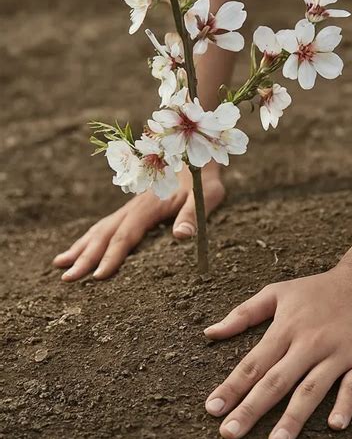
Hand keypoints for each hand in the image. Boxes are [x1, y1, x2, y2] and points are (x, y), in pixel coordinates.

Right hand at [53, 164, 223, 280]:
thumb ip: (192, 215)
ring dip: (80, 247)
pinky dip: (90, 238)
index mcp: (149, 207)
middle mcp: (134, 207)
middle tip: (67, 279)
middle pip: (105, 235)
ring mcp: (131, 207)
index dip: (112, 256)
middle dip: (85, 258)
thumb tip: (180, 236)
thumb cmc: (203, 183)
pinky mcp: (133, 208)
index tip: (97, 277)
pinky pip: (106, 224)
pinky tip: (82, 247)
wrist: (195, 159)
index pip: (126, 236)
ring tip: (59, 264)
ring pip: (100, 228)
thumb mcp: (205, 197)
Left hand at [203, 262, 351, 438]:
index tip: (212, 409)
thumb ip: (243, 314)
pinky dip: (344, 404)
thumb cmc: (317, 289)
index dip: (231, 387)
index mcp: (285, 328)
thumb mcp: (277, 292)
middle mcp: (308, 343)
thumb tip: (210, 332)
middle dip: (251, 408)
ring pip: (312, 388)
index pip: (253, 363)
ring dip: (294, 416)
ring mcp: (337, 353)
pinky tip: (334, 425)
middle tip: (230, 433)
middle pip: (276, 380)